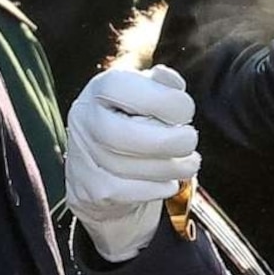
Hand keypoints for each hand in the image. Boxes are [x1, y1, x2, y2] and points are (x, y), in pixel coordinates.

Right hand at [66, 65, 200, 263]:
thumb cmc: (133, 123)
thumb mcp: (146, 95)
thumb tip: (171, 81)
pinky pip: (128, 192)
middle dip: (168, 141)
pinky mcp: (90, 189)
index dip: (166, 101)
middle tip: (190, 141)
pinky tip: (169, 182)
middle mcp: (85, 119)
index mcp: (100, 89)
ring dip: (170, 168)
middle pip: (122, 135)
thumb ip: (161, 85)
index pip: (127, 90)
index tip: (185, 112)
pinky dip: (156, 189)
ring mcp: (83, 156)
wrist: (100, 170)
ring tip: (189, 164)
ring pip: (128, 168)